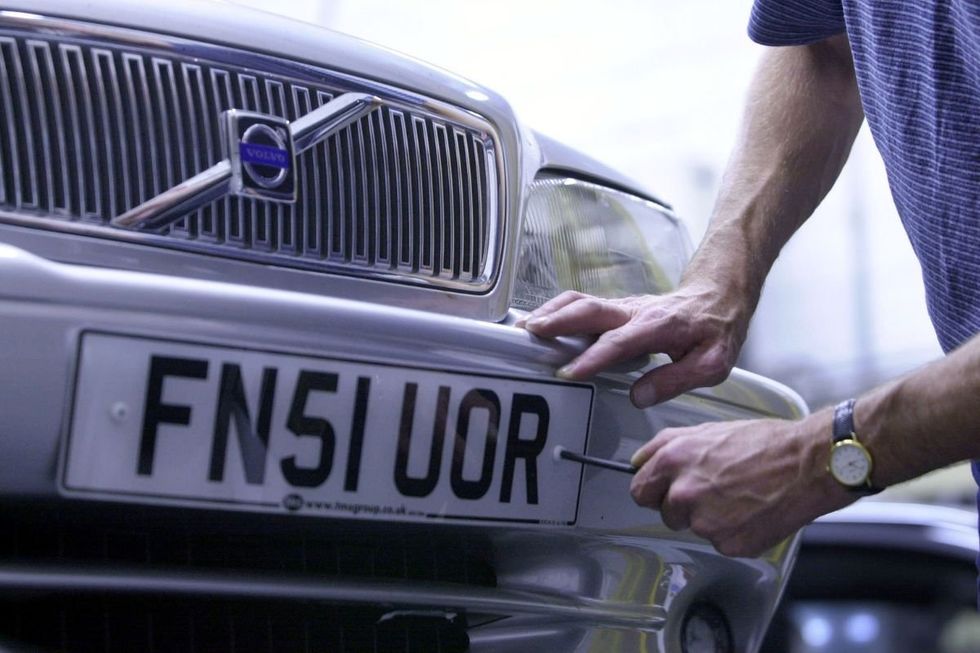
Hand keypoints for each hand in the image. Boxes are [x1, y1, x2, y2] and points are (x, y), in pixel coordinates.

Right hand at [518, 283, 749, 406]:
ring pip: (581, 302)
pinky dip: (556, 311)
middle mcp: (635, 311)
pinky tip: (539, 324)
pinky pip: (581, 305)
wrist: (717, 297)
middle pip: (590, 310)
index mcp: (659, 326)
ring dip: (551, 312)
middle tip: (530, 335)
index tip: (569, 372)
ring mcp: (623, 307)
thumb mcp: (713, 364)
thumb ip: (676, 380)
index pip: (620, 342)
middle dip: (558, 321)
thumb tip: (638, 397)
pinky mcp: (615, 309)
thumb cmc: (715, 331)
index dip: (593, 357)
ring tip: (524, 329)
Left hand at [628, 412, 852, 556]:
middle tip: (711, 490)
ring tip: (737, 496)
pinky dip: (732, 532)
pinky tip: (751, 511)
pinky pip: (719, 542)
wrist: (808, 464)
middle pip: (664, 513)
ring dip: (708, 518)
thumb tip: (639, 461)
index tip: (664, 490)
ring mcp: (706, 522)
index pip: (639, 490)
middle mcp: (684, 493)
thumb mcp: (706, 430)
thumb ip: (664, 446)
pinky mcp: (728, 544)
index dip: (653, 490)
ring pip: (692, 528)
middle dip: (681, 505)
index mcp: (674, 461)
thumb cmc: (764, 444)